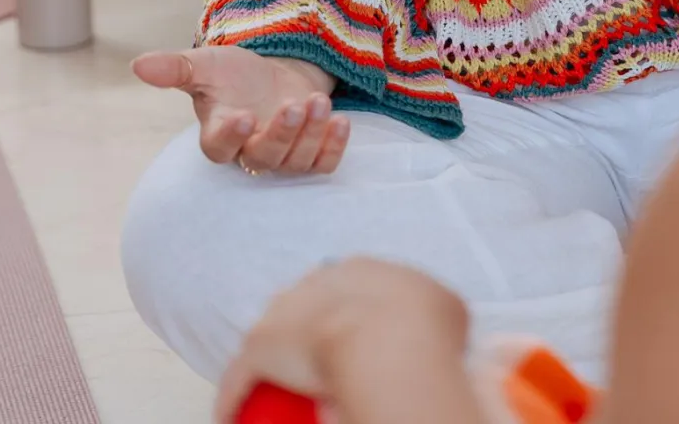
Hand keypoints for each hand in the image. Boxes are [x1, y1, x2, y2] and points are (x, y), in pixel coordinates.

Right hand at [132, 46, 348, 174]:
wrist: (275, 73)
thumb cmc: (236, 74)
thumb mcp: (208, 64)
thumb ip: (176, 68)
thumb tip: (137, 65)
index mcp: (220, 134)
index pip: (220, 148)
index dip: (231, 137)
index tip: (244, 115)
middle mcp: (251, 151)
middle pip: (265, 157)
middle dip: (282, 133)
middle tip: (295, 105)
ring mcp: (283, 156)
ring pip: (296, 161)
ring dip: (310, 134)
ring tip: (318, 102)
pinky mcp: (310, 153)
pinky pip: (323, 164)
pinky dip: (333, 147)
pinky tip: (341, 122)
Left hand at [214, 258, 478, 423]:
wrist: (386, 343)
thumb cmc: (422, 329)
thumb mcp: (446, 308)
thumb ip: (434, 309)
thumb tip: (438, 323)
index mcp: (360, 269)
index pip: (347, 285)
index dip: (349, 310)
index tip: (353, 335)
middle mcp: (318, 282)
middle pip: (305, 303)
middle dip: (307, 326)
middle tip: (317, 362)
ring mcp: (285, 312)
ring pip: (271, 334)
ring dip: (272, 358)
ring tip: (276, 386)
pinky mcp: (257, 348)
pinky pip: (241, 377)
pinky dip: (236, 396)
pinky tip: (232, 415)